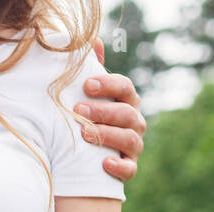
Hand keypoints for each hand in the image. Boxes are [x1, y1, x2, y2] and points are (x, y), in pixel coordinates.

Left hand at [78, 46, 145, 182]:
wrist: (89, 154)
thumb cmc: (91, 116)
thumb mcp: (92, 93)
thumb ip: (93, 69)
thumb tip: (93, 40)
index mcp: (126, 100)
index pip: (124, 88)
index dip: (108, 84)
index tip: (87, 85)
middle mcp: (134, 122)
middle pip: (126, 113)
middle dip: (103, 111)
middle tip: (78, 110)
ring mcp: (134, 145)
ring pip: (129, 139)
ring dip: (107, 134)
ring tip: (85, 133)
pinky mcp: (129, 167)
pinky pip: (130, 169)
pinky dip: (119, 167)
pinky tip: (104, 163)